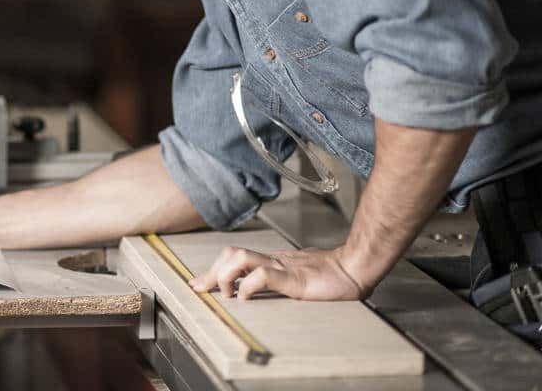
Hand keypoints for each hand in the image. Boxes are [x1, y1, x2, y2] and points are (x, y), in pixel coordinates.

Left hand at [188, 246, 370, 300]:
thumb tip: (259, 288)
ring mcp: (283, 267)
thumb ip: (279, 280)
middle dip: (212, 272)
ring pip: (241, 258)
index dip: (213, 269)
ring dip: (226, 276)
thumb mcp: (296, 279)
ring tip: (229, 294)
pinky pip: (263, 275)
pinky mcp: (294, 279)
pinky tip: (246, 298)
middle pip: (231, 254)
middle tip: (202, 289)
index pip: (235, 257)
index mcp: (273, 261)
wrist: (354, 269)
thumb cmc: (330, 276)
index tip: (197, 283)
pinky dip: (248, 286)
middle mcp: (273, 261)